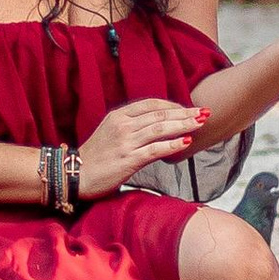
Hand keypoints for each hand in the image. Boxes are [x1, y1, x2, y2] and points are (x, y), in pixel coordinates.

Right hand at [75, 98, 207, 199]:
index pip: (151, 104)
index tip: (187, 109)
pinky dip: (172, 144)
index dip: (172, 105)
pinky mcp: (129, 159)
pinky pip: (155, 149)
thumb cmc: (94, 158)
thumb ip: (130, 126)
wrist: (74, 175)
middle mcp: (123, 125)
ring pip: (161, 128)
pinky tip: (186, 142)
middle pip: (160, 114)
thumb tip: (154, 126)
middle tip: (204, 111)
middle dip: (185, 113)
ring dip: (184, 125)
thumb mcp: (109, 133)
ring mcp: (126, 142)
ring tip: (201, 123)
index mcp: (118, 116)